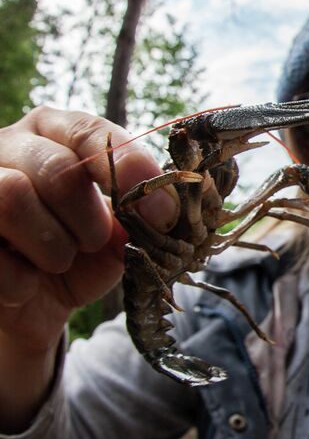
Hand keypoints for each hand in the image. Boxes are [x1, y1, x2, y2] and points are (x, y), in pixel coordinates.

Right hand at [0, 106, 173, 353]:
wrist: (29, 305)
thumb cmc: (78, 255)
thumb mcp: (119, 237)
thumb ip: (141, 218)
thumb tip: (164, 210)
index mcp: (56, 133)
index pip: (93, 133)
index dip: (131, 170)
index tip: (163, 213)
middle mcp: (10, 145)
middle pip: (57, 169)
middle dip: (89, 219)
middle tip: (93, 243)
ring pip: (12, 195)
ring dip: (52, 246)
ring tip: (58, 261)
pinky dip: (19, 279)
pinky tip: (25, 284)